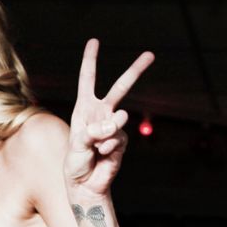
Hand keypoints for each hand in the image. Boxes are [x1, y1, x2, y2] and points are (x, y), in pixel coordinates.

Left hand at [65, 39, 151, 198]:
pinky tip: (103, 156)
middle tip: (151, 54)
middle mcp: (101, 113)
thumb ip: (94, 131)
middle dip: (135, 71)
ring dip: (105, 134)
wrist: (85, 185)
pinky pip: (118, 138)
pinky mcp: (122, 140)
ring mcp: (113, 126)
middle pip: (120, 87)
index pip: (88, 80)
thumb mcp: (77, 144)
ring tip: (96, 148)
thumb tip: (117, 121)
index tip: (94, 41)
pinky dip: (109, 148)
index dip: (90, 61)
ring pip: (119, 119)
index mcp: (85, 108)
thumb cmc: (75, 163)